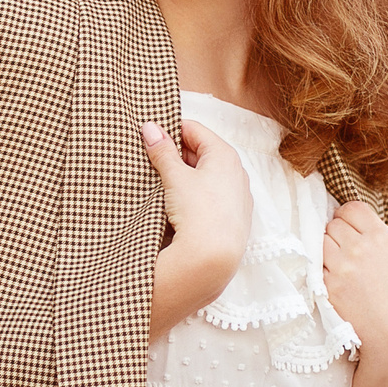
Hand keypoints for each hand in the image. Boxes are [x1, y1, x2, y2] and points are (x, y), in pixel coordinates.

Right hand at [141, 118, 249, 338]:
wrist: (213, 258)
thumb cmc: (198, 212)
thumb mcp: (175, 177)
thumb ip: (162, 151)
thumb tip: (150, 128)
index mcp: (224, 154)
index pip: (193, 129)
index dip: (170, 131)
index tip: (150, 138)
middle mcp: (236, 171)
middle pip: (201, 152)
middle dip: (176, 155)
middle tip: (151, 162)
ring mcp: (237, 195)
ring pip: (206, 176)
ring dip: (184, 176)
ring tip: (162, 185)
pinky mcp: (234, 216)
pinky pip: (212, 196)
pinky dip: (195, 194)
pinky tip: (180, 205)